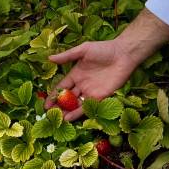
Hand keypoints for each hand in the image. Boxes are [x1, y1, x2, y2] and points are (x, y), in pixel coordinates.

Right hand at [45, 9, 168, 120]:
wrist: (123, 54)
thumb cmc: (104, 49)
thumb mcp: (83, 50)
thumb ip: (67, 56)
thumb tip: (49, 58)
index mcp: (76, 74)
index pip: (61, 87)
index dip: (53, 96)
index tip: (45, 105)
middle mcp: (82, 85)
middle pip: (67, 99)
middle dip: (58, 107)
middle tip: (48, 116)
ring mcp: (91, 92)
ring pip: (76, 105)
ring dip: (66, 112)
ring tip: (56, 120)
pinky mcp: (101, 97)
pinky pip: (88, 107)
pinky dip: (78, 113)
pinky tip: (68, 118)